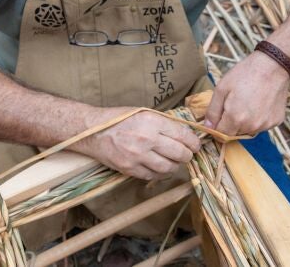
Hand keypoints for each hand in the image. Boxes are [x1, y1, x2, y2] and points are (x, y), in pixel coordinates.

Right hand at [76, 108, 201, 180]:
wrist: (93, 131)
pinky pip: (154, 176)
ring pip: (169, 168)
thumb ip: (164, 123)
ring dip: (176, 166)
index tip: (196, 145)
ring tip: (174, 161)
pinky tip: (160, 167)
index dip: (194, 142)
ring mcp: (138, 156)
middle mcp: (147, 139)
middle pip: (180, 154)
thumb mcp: (144, 113)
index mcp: (152, 121)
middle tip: (187, 154)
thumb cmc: (120, 119)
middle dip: (188, 155)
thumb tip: (185, 133)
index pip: (183, 135)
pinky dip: (161, 173)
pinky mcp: (130, 169)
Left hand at [205, 51, 289, 135]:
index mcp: (236, 119)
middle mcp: (252, 126)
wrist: (272, 65)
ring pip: (249, 130)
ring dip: (245, 121)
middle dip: (231, 123)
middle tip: (234, 104)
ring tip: (248, 102)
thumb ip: (213, 111)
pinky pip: (262, 125)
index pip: (221, 135)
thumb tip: (208, 127)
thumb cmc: (245, 73)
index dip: (217, 126)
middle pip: (235, 133)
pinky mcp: (276, 121)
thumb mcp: (222, 88)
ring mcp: (266, 125)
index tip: (220, 115)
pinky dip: (259, 118)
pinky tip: (260, 103)